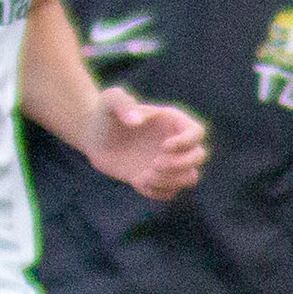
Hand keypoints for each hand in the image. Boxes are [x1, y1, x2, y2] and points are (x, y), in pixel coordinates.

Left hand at [89, 85, 207, 200]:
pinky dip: (157, 192)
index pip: (197, 133)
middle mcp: (177, 143)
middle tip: (154, 163)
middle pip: (199, 156)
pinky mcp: (157, 179)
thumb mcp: (110, 100)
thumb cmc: (105, 114)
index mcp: (173, 122)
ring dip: (171, 181)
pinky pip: (171, 193)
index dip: (186, 143)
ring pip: (190, 178)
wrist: (93, 136)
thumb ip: (121, 102)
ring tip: (145, 176)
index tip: (164, 147)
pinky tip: (137, 181)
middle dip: (179, 164)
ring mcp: (169, 163)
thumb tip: (134, 121)